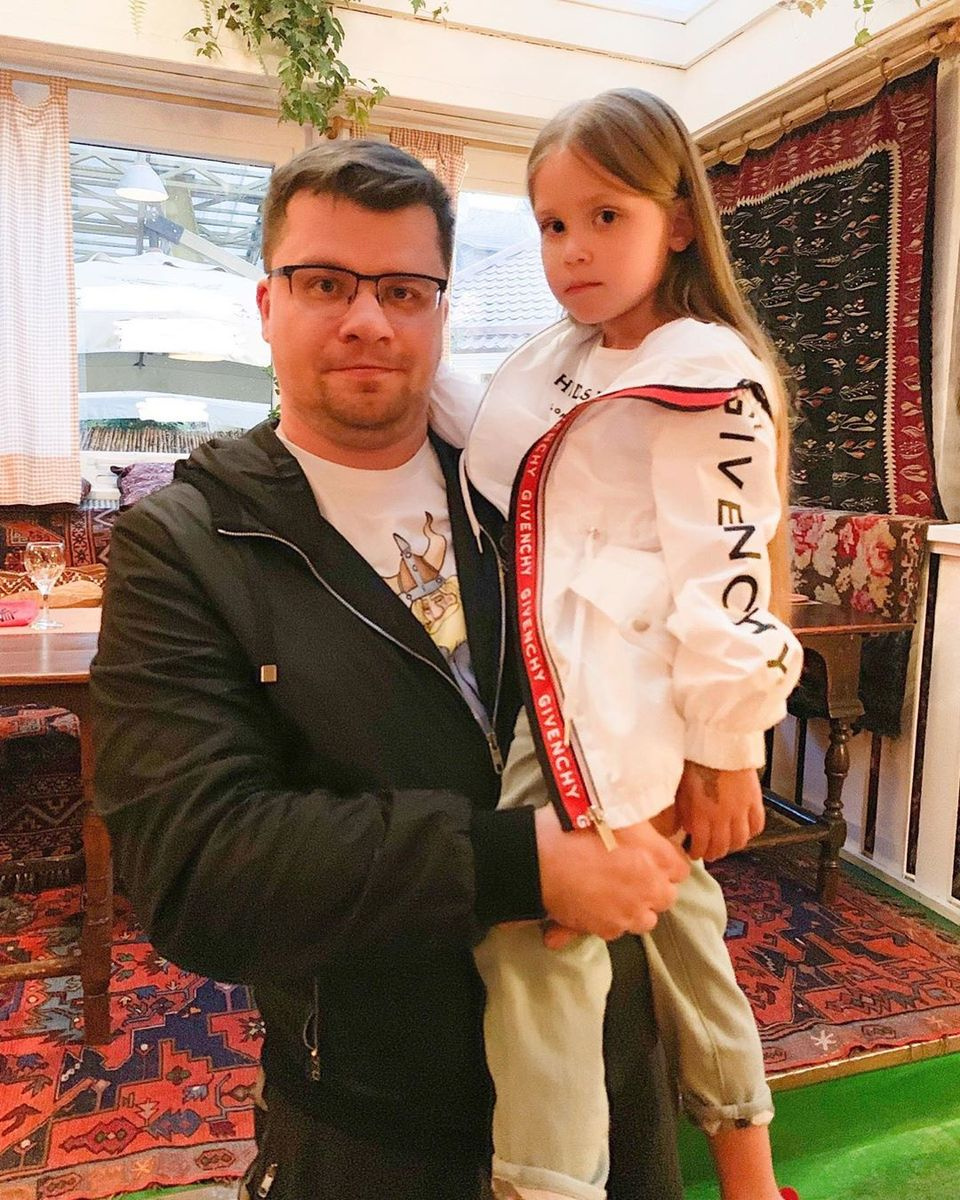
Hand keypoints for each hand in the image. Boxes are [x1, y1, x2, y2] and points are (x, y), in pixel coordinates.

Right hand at [534, 807, 689, 939]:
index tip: (650, 857)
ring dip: (634, 907)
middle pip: (666, 896)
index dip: (665, 862)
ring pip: (645, 918)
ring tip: (612, 892)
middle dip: (652, 887)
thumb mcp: (618, 812)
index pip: (681, 868)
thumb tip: (651, 836)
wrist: (540, 855)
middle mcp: (651, 888)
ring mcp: (631, 913)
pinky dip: (608, 920)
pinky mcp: (609, 929)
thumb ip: (644, 830)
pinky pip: (618, 929)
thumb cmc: (576, 824)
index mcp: (659, 857)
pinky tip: (592, 903)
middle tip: (628, 873)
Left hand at [674, 761, 764, 860]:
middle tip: (709, 853)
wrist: (719, 742)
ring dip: (732, 847)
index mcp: (701, 815)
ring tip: (727, 845)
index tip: (693, 852)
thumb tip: (684, 826)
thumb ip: (683, 811)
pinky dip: (751, 832)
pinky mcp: (755, 800)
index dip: (696, 853)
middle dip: (714, 853)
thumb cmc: (696, 759)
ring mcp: (740, 810)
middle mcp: (722, 817)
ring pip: (740, 840)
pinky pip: (757, 825)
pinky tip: (745, 831)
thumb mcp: (680, 787)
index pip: (700, 846)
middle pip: (721, 847)